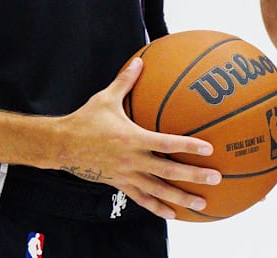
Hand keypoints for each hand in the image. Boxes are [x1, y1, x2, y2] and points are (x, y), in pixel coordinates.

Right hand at [55, 58, 220, 218]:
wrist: (60, 146)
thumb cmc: (85, 120)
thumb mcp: (105, 98)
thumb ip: (125, 81)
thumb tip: (139, 61)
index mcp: (132, 138)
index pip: (166, 143)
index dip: (188, 147)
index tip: (209, 149)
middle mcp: (132, 160)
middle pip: (168, 172)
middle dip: (194, 176)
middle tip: (216, 178)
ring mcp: (126, 175)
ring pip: (158, 190)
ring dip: (181, 197)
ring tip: (202, 203)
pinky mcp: (119, 184)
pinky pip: (142, 199)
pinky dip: (158, 207)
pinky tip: (174, 214)